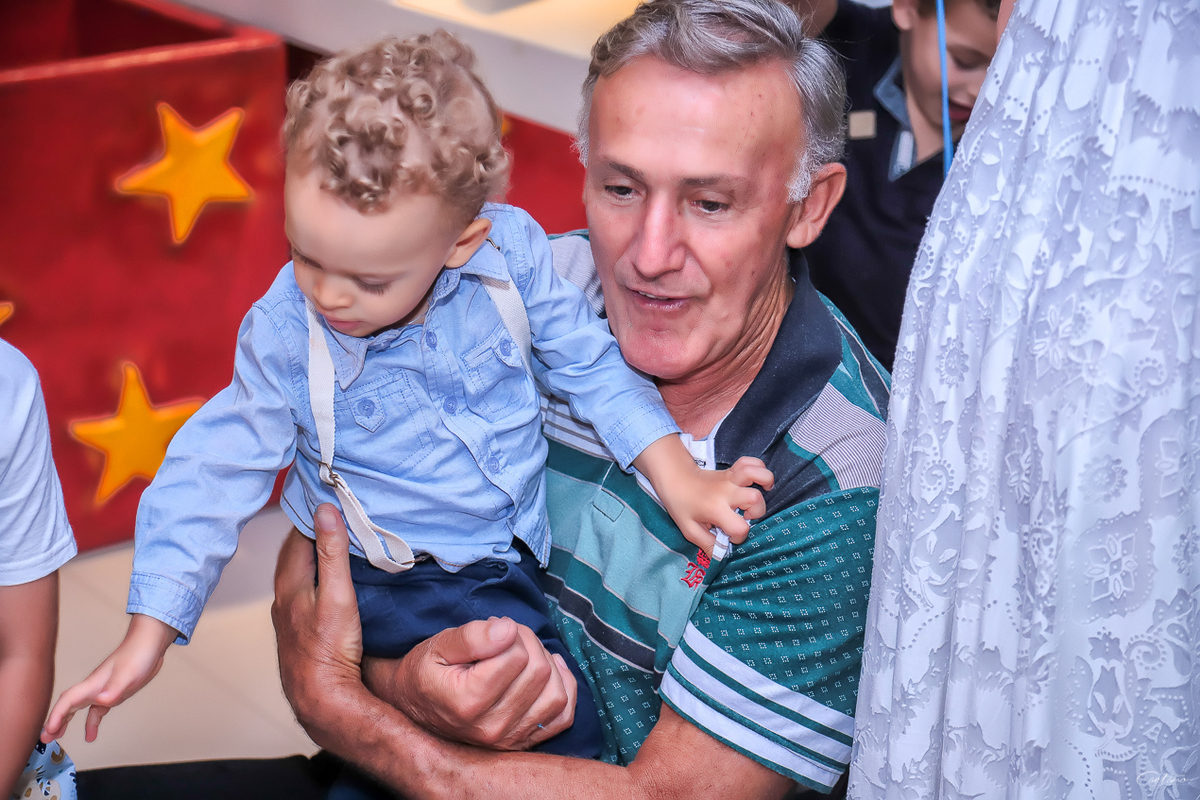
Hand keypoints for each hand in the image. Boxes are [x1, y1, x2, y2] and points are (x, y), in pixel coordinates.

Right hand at [41, 613, 175, 742]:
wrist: (150, 643)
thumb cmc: (138, 653)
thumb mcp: (128, 673)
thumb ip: (115, 687)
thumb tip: (102, 701)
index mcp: (93, 684)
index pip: (68, 701)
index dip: (56, 715)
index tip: (48, 730)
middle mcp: (94, 687)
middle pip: (68, 705)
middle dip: (54, 721)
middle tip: (45, 737)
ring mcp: (103, 689)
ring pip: (80, 708)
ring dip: (67, 722)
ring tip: (58, 736)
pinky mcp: (114, 692)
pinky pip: (97, 710)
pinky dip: (92, 721)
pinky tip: (92, 732)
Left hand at [272, 504, 367, 740]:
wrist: (320, 698)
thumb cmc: (329, 650)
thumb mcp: (338, 594)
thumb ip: (332, 552)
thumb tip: (325, 510)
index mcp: (290, 584)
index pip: (296, 536)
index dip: (309, 514)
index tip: (322, 496)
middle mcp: (283, 598)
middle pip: (291, 554)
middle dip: (305, 531)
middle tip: (323, 511)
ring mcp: (288, 617)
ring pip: (295, 575)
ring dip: (307, 556)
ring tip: (324, 540)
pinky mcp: (297, 633)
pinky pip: (301, 594)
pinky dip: (310, 578)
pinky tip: (323, 584)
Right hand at [365, 617, 576, 750]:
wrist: (414, 706)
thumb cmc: (427, 672)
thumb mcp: (439, 645)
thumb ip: (472, 637)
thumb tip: (508, 631)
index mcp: (468, 702)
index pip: (517, 655)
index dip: (509, 631)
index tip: (491, 630)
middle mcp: (491, 728)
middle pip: (539, 671)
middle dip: (528, 643)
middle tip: (505, 637)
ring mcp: (509, 740)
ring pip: (556, 693)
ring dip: (546, 664)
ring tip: (522, 655)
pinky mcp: (522, 742)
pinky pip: (562, 717)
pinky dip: (562, 690)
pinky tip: (546, 674)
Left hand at [637, 435, 774, 555]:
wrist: (674, 477)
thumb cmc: (680, 504)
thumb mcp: (689, 530)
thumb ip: (707, 545)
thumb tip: (722, 557)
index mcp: (716, 509)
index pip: (740, 527)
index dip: (738, 537)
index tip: (729, 536)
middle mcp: (727, 492)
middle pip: (756, 499)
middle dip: (757, 513)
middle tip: (744, 517)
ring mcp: (731, 478)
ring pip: (760, 475)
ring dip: (764, 486)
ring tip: (755, 498)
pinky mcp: (732, 471)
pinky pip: (751, 462)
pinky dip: (760, 469)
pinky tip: (758, 482)